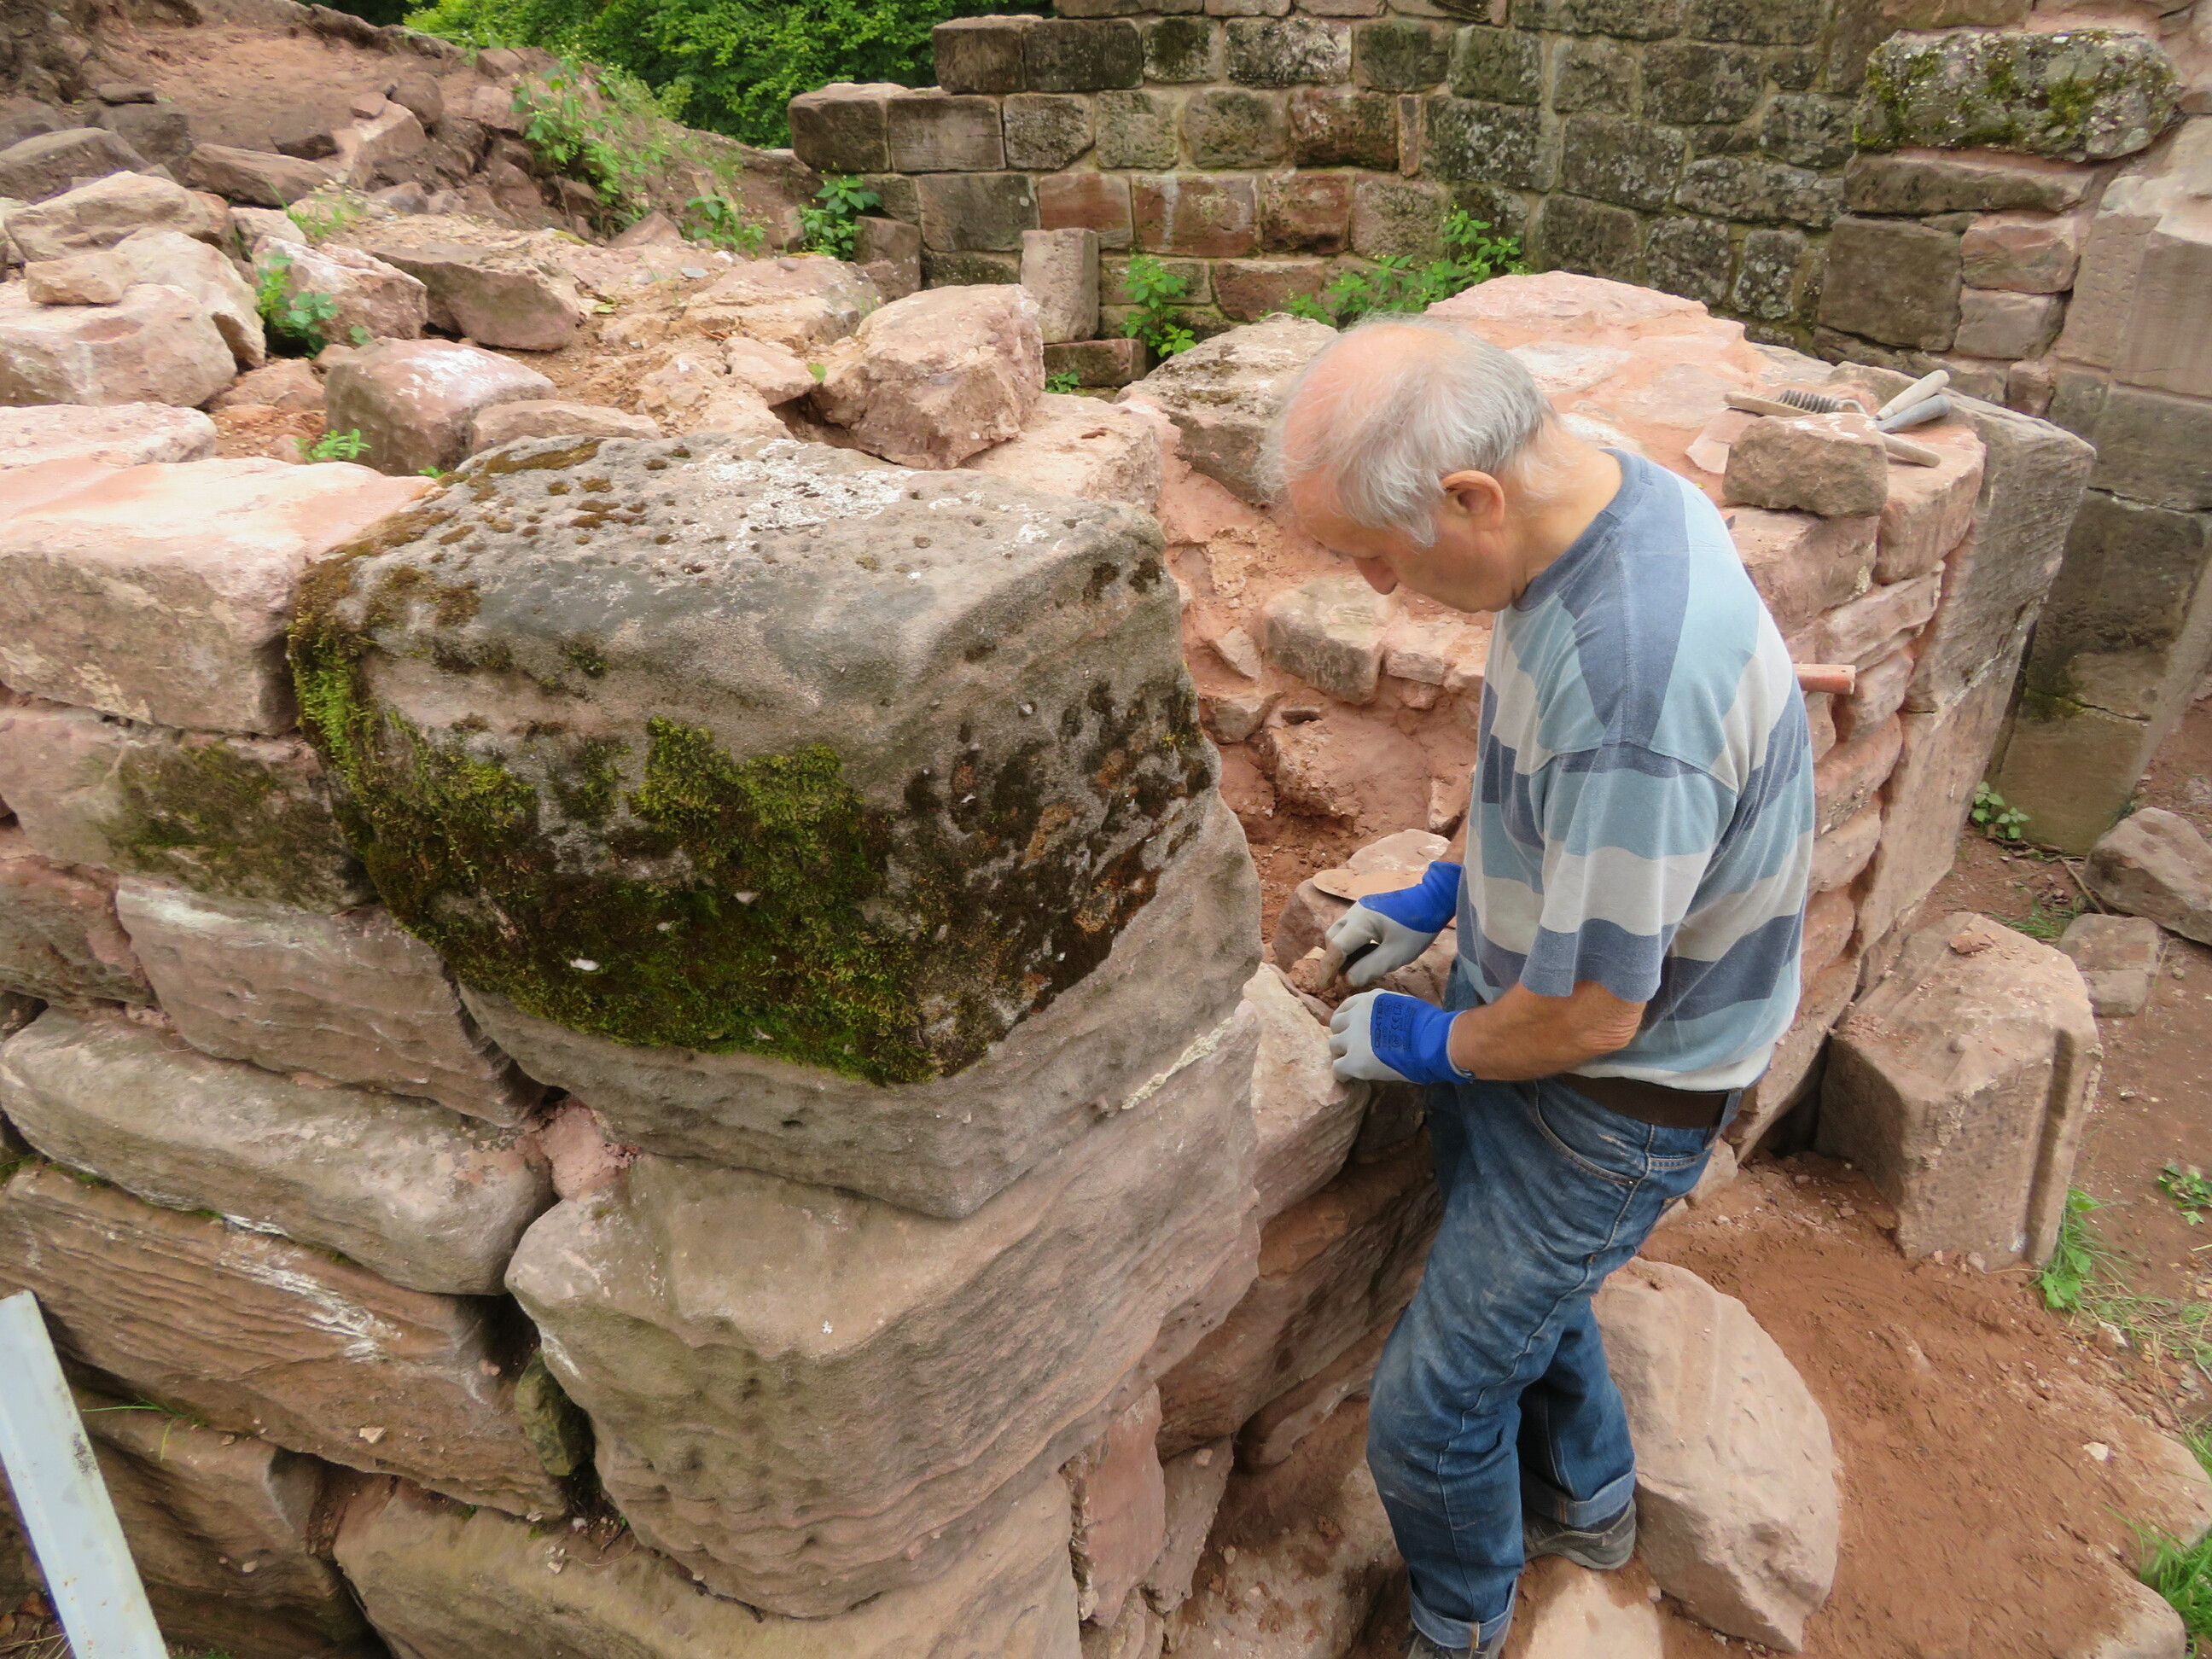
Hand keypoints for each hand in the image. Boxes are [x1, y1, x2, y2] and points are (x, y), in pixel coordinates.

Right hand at [1326, 861, 1461, 988]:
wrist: (1433, 899)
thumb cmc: (1417, 928)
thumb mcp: (1396, 955)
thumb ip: (1370, 968)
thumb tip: (1348, 980)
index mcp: (1360, 923)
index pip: (1335, 948)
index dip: (1327, 970)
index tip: (1324, 987)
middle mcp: (1354, 912)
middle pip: (1332, 938)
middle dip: (1334, 960)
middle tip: (1344, 979)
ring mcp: (1360, 908)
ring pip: (1340, 932)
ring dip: (1343, 951)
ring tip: (1359, 967)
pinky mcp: (1368, 909)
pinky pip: (1351, 928)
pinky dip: (1352, 943)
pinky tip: (1369, 953)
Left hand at [1329, 990, 1468, 1085]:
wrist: (1433, 1042)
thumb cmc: (1430, 1027)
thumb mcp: (1405, 1008)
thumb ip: (1389, 1013)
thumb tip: (1389, 1024)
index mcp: (1371, 1000)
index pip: (1347, 1006)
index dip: (1348, 1020)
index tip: (1350, 1028)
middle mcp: (1357, 1014)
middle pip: (1336, 1024)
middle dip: (1343, 1035)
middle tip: (1352, 1047)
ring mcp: (1353, 1037)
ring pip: (1333, 1045)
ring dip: (1342, 1054)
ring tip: (1353, 1064)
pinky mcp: (1354, 1060)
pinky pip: (1337, 1068)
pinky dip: (1343, 1074)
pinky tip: (1351, 1078)